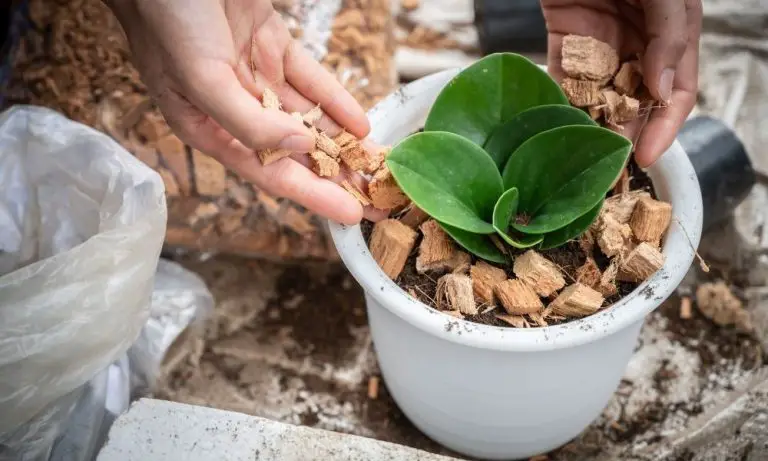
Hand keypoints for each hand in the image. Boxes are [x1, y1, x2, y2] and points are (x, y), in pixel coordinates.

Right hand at [107, 0, 385, 223]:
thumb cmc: (168, 19)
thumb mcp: (202, 79)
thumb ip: (248, 122)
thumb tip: (297, 145)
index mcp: (207, 127)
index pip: (269, 172)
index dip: (312, 195)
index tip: (350, 214)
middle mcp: (234, 108)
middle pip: (294, 151)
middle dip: (334, 175)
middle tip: (375, 198)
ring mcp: (256, 76)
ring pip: (308, 118)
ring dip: (342, 142)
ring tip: (376, 165)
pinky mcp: (272, 45)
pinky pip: (311, 81)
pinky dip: (336, 100)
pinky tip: (361, 122)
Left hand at [541, 0, 701, 166]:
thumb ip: (668, 37)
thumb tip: (661, 91)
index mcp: (671, 38)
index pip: (675, 96)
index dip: (663, 129)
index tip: (644, 157)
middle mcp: (638, 48)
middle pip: (634, 104)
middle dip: (622, 135)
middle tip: (606, 164)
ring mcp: (600, 47)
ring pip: (598, 97)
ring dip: (591, 125)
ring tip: (581, 153)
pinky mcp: (566, 41)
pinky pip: (563, 78)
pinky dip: (560, 102)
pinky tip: (555, 126)